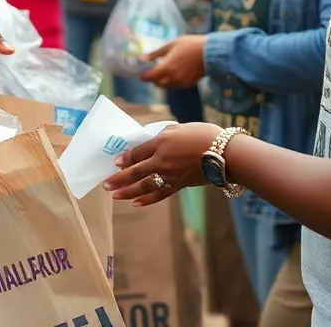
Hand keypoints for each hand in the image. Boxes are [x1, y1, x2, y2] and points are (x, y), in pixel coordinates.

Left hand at [103, 123, 222, 205]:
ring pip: (144, 185)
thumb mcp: (181, 128)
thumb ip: (165, 133)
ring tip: (114, 195)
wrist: (225, 154)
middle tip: (105, 184)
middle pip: (136, 171)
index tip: (114, 163)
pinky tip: (136, 202)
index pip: (137, 152)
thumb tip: (153, 138)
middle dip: (118, 178)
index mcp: (161, 142)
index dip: (125, 158)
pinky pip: (160, 194)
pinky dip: (147, 199)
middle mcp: (162, 160)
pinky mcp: (179, 184)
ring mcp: (170, 174)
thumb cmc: (205, 135)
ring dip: (127, 191)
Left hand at [141, 34, 206, 87]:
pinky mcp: (188, 84)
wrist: (211, 53)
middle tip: (153, 69)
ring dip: (162, 80)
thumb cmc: (190, 45)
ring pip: (166, 86)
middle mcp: (172, 78)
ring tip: (165, 68)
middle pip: (156, 83)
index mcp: (166, 67)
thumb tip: (141, 59)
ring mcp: (181, 82)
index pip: (149, 77)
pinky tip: (175, 71)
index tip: (141, 72)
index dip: (143, 75)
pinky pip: (175, 85)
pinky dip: (172, 81)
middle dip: (153, 78)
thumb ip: (155, 54)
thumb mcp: (170, 45)